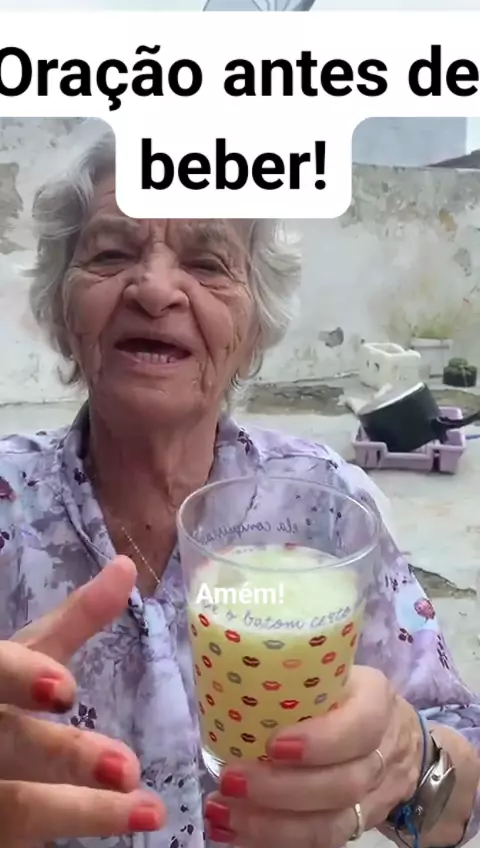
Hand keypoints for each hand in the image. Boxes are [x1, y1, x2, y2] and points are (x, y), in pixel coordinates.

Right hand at [0, 555, 166, 846]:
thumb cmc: (0, 694)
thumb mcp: (29, 653)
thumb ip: (74, 619)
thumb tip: (126, 567)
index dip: (20, 679)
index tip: (66, 689)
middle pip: (5, 744)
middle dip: (62, 756)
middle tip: (127, 767)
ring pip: (15, 807)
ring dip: (83, 812)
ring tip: (149, 810)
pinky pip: (22, 838)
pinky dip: (73, 834)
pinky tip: (124, 833)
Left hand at [205, 666, 423, 847]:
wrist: (401, 740)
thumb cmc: (349, 694)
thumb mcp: (335, 672)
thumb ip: (300, 675)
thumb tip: (234, 672)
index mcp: (376, 701)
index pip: (360, 726)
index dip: (320, 742)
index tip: (273, 745)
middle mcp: (382, 753)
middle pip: (342, 785)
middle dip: (281, 790)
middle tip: (230, 781)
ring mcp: (374, 797)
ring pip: (331, 826)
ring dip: (271, 826)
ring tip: (221, 812)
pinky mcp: (358, 827)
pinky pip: (319, 844)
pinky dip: (272, 842)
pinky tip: (234, 834)